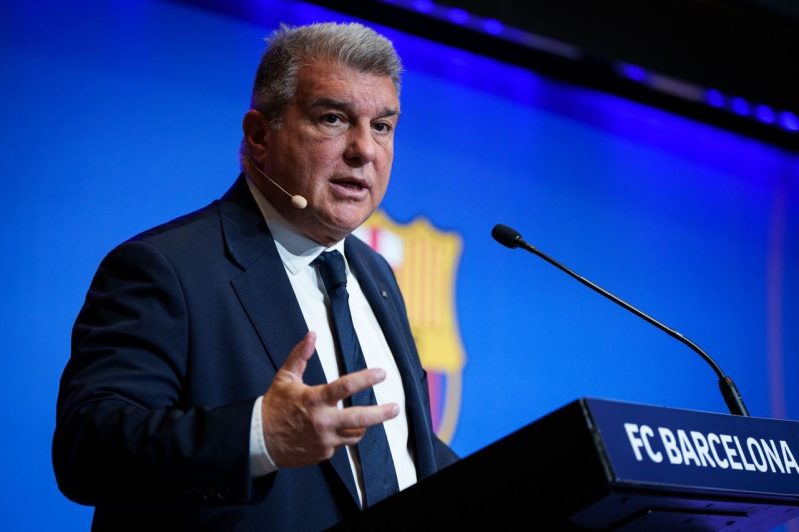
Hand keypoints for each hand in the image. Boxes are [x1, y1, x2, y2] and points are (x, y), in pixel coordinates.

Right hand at [261, 331, 398, 467]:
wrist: (259, 440)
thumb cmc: (274, 406)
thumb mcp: (285, 378)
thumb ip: (300, 356)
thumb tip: (312, 335)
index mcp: (314, 400)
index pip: (346, 387)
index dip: (366, 378)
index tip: (381, 373)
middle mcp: (322, 422)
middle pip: (360, 418)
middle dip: (381, 413)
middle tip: (395, 408)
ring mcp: (324, 440)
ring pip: (355, 434)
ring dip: (364, 425)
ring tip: (370, 417)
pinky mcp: (323, 454)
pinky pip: (341, 444)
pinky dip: (343, 435)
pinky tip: (338, 429)